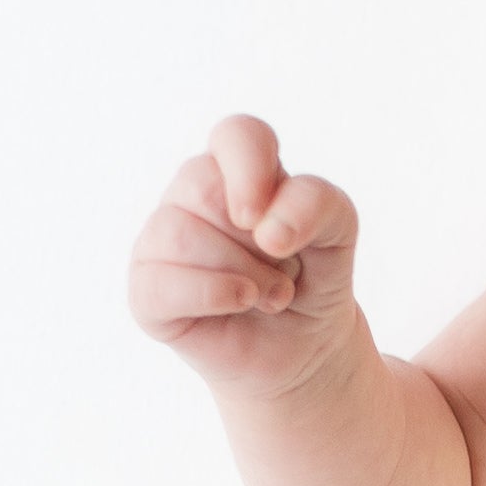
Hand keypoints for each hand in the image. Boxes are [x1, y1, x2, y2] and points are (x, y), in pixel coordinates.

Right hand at [128, 114, 359, 394]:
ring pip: (179, 234)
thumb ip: (318, 205)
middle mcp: (192, 195)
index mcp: (238, 168)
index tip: (272, 222)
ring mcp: (162, 241)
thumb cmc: (313, 279)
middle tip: (284, 270)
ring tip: (270, 296)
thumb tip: (267, 230)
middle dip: (256, 242)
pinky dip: (211, 295)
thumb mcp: (338, 232)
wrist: (306, 349)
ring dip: (244, 274)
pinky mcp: (147, 290)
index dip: (251, 169)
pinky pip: (160, 282)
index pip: (236, 136)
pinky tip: (239, 303)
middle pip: (203, 185)